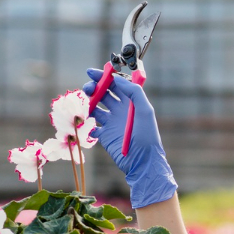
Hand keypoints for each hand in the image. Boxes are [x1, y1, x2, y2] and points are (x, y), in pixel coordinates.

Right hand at [81, 69, 177, 208]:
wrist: (142, 162)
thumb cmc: (147, 136)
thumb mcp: (145, 111)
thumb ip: (134, 92)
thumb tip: (118, 79)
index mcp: (131, 102)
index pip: (116, 84)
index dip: (104, 77)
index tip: (91, 72)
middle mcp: (120, 110)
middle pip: (103, 93)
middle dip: (93, 88)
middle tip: (87, 88)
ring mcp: (112, 122)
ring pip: (95, 107)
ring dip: (88, 103)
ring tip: (86, 104)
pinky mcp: (105, 135)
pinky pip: (92, 126)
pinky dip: (86, 123)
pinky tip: (87, 122)